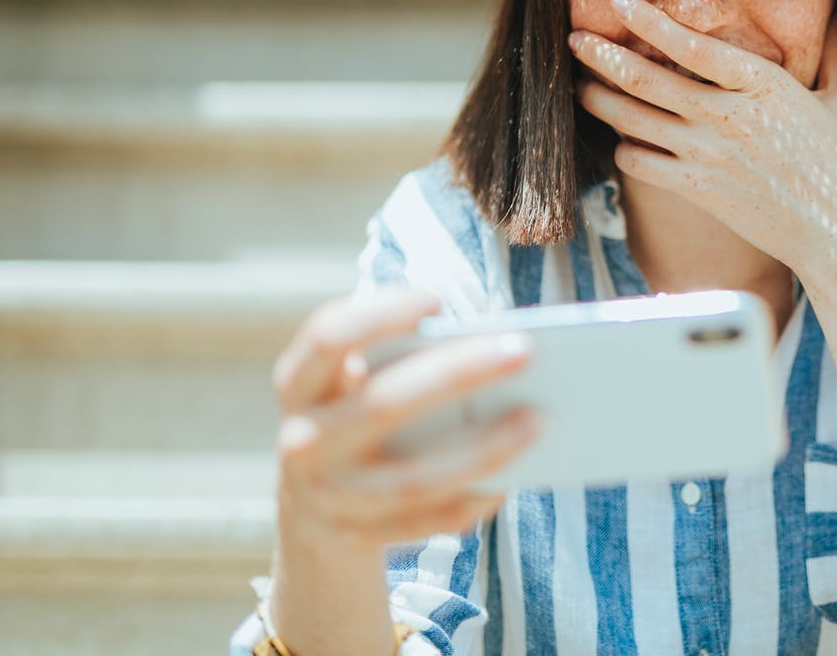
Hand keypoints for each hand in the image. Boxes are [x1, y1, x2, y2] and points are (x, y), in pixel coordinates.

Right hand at [271, 285, 539, 555]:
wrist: (312, 511)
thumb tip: (488, 344)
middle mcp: (304, 440)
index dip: (379, 314)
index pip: (326, 337)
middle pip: (384, 403)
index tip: (437, 300)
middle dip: (458, 373)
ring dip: (481, 450)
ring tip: (536, 420)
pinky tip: (513, 478)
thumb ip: (395, 358)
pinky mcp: (359, 537)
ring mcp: (330, 496)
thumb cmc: (356, 415)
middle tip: (524, 349)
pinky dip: (473, 498)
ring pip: (413, 477)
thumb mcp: (350, 383)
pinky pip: (428, 521)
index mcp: (300, 384)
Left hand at [568, 0, 836, 280]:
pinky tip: (619, 139)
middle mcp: (727, 118)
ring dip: (599, 100)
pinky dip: (623, 149)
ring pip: (634, 120)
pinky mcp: (698, 191)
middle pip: (647, 79)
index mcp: (763, 86)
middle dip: (602, 56)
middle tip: (574, 38)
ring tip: (579, 85)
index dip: (652, 22)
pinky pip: (641, 165)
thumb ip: (836, 53)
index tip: (620, 3)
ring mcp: (708, 157)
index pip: (694, 46)